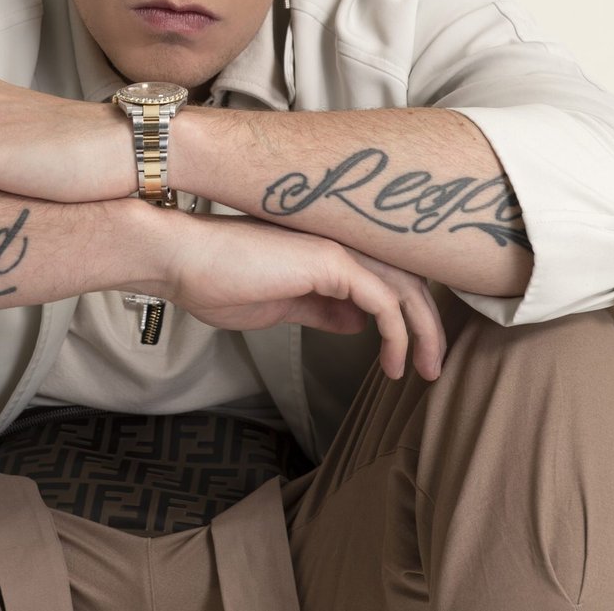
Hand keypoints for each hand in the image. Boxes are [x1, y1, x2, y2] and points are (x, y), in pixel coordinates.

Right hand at [159, 214, 445, 380]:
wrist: (181, 259)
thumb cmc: (216, 278)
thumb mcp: (282, 304)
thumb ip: (321, 308)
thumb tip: (356, 321)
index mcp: (329, 250)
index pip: (389, 276)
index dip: (409, 313)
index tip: (411, 354)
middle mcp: (341, 242)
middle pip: (409, 279)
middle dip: (428, 326)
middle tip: (433, 368)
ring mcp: (338, 248)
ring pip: (406, 287)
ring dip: (423, 333)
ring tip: (424, 371)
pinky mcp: (330, 261)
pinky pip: (383, 301)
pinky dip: (396, 334)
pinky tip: (392, 362)